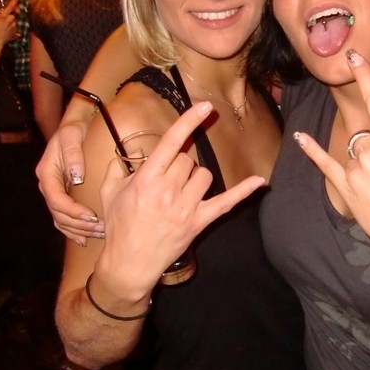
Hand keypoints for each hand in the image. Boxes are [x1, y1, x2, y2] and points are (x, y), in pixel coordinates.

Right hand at [0, 0, 17, 45]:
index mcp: (3, 16)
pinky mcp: (15, 30)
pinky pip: (15, 26)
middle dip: (11, 14)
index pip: (10, 7)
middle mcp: (10, 20)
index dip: (14, 1)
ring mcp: (13, 26)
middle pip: (14, 14)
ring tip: (5, 24)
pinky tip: (6, 28)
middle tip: (7, 16)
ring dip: (11, 21)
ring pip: (14, 20)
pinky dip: (12, 26)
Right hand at [36, 121, 104, 244]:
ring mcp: (54, 192)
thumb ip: (72, 154)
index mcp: (47, 173)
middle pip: (58, 214)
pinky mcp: (62, 195)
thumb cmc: (74, 130)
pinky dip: (73, 230)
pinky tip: (84, 239)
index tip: (90, 216)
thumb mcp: (71, 136)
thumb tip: (76, 176)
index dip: (72, 211)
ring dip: (78, 230)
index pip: (56, 199)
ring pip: (60, 220)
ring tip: (97, 235)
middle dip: (79, 224)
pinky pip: (63, 218)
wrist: (75, 127)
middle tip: (100, 228)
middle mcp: (47, 185)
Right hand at [97, 101, 265, 292]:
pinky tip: (260, 182)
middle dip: (179, 164)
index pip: (172, 142)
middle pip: (188, 160)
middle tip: (167, 181)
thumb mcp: (109, 194)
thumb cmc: (119, 227)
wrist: (128, 263)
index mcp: (147, 179)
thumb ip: (117, 169)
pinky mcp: (199, 222)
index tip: (204, 106)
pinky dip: (243, 192)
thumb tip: (127, 153)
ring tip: (180, 192)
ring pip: (204, 175)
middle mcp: (168, 190)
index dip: (189, 121)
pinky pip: (226, 203)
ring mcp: (186, 207)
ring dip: (195, 178)